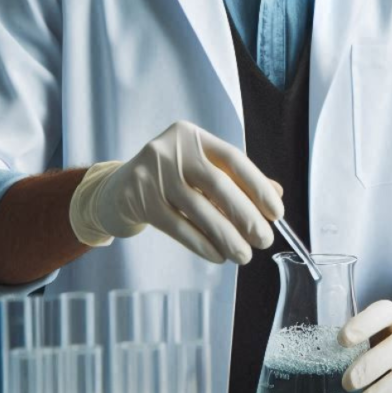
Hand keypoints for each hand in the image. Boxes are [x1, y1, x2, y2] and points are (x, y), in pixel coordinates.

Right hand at [68, 121, 283, 263]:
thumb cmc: (168, 179)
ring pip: (199, 209)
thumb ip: (234, 178)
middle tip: (264, 240)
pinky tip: (218, 256)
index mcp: (193, 136)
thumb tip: (275, 194)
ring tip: (244, 255)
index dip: (258, 186)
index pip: (233, 159)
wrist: (115, 189)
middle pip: (218, 185)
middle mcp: (172, 149)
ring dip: (227, 236)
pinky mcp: (138, 199)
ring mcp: (152, 173)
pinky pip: (178, 226)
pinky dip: (202, 243)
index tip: (276, 213)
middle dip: (246, 216)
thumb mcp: (199, 169)